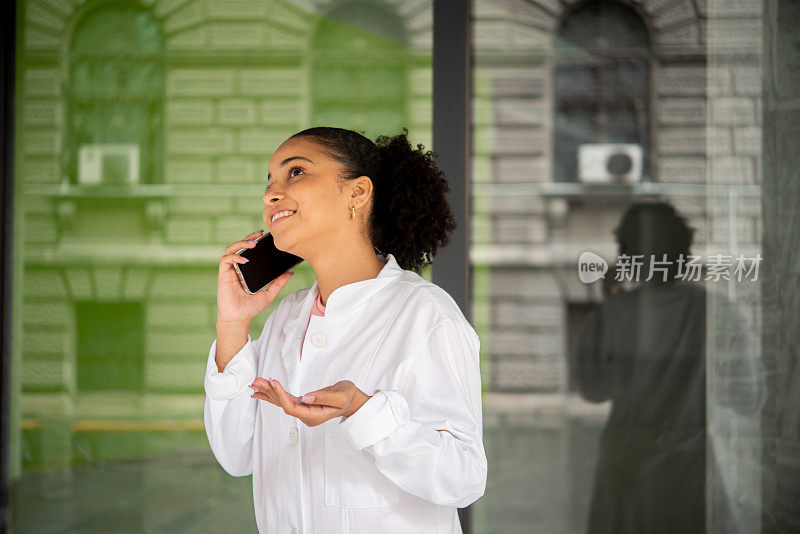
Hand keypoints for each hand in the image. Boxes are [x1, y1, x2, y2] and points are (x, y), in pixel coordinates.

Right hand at [217, 230, 293, 322]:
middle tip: (259, 235)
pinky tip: (244, 259)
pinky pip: (226, 260)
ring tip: (253, 244)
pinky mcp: (223, 274)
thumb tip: (290, 272)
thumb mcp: (269, 294)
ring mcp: (230, 270)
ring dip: (241, 243)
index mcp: (247, 269)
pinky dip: (235, 256)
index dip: (254, 240)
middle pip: (240, 245)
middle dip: (249, 237)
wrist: (239, 318)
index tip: (264, 235)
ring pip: (231, 249)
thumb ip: (279, 283)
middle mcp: (238, 267)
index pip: (249, 250)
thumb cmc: (250, 307)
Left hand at [249, 378, 370, 426]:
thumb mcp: (340, 396)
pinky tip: (263, 390)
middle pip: (283, 405)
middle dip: (270, 392)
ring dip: (269, 392)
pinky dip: (274, 393)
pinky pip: (286, 399)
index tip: (274, 382)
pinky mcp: (303, 404)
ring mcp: (304, 411)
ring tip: (255, 384)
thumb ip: (323, 397)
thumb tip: (306, 398)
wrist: (352, 400)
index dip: (281, 396)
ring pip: (282, 402)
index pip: (292, 408)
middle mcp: (306, 415)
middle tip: (256, 382)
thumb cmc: (348, 397)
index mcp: (314, 416)